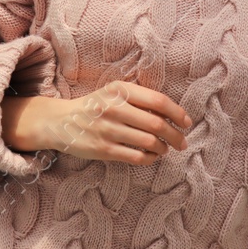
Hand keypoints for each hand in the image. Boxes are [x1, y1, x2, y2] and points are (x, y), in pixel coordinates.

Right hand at [14, 81, 192, 165]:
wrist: (61, 121)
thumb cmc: (96, 106)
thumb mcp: (113, 92)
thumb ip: (139, 97)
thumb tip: (173, 113)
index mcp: (120, 89)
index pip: (157, 100)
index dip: (177, 113)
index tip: (186, 123)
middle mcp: (114, 107)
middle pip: (156, 124)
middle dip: (175, 135)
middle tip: (182, 142)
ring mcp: (108, 129)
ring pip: (148, 142)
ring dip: (164, 148)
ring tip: (166, 149)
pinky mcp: (103, 150)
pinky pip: (136, 157)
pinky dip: (150, 159)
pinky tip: (152, 157)